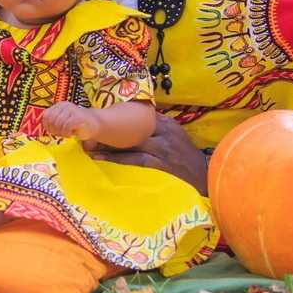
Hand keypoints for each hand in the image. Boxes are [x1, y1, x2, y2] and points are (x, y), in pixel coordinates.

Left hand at [40, 101, 101, 140]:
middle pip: (51, 120)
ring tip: (66, 134)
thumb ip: (54, 121)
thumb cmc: (76, 125)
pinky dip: (66, 134)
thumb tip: (46, 128)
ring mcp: (71, 110)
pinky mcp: (77, 117)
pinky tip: (70, 134)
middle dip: (55, 130)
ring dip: (61, 133)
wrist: (94, 124)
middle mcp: (64, 105)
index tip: (53, 131)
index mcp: (59, 105)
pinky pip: (66, 127)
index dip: (47, 126)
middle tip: (61, 134)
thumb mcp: (63, 121)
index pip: (46, 116)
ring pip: (58, 124)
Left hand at [86, 111, 210, 191]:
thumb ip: (156, 128)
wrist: (206, 176)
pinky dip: (117, 159)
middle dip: (109, 130)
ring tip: (89, 146)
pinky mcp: (160, 165)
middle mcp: (163, 133)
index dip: (118, 116)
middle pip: (130, 129)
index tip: (99, 117)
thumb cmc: (186, 156)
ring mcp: (162, 149)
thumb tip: (131, 122)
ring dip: (108, 145)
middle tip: (87, 131)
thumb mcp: (175, 136)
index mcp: (166, 124)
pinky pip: (135, 160)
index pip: (139, 115)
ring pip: (130, 143)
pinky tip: (101, 160)